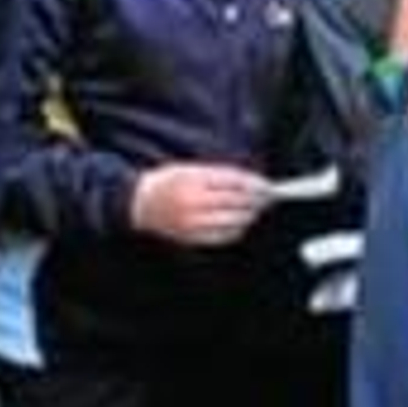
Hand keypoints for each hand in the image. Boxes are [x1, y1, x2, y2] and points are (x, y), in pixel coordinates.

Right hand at [131, 161, 268, 246]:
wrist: (139, 204)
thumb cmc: (165, 183)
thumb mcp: (189, 169)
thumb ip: (218, 175)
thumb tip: (249, 183)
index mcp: (193, 182)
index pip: (233, 183)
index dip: (254, 184)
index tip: (267, 185)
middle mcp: (193, 203)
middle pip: (236, 203)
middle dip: (256, 201)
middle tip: (268, 198)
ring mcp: (192, 223)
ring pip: (232, 222)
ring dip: (248, 216)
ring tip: (255, 210)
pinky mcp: (192, 237)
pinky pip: (222, 237)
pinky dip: (236, 230)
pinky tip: (240, 224)